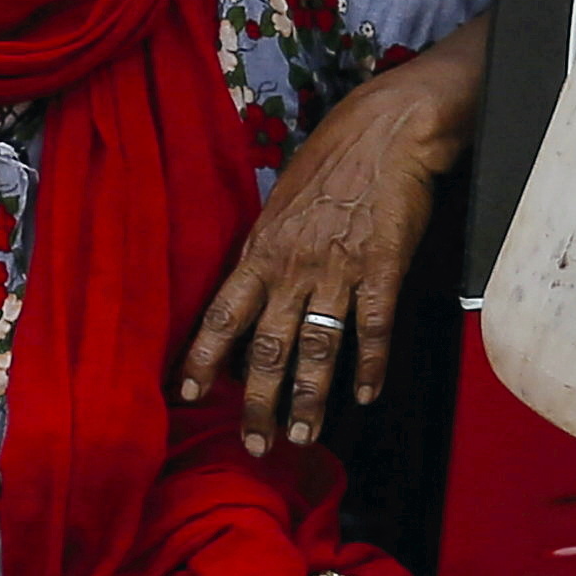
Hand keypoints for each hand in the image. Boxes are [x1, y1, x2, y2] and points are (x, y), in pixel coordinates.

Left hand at [177, 27, 482, 450]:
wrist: (387, 130)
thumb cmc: (332, 161)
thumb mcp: (281, 203)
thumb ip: (265, 251)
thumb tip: (251, 294)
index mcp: (261, 249)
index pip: (222, 315)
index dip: (204, 359)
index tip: (188, 396)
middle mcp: (292, 267)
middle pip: (267, 348)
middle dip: (258, 402)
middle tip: (254, 445)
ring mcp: (337, 272)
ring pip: (317, 349)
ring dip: (309, 399)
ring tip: (303, 436)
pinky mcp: (382, 271)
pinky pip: (373, 329)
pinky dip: (370, 367)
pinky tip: (367, 396)